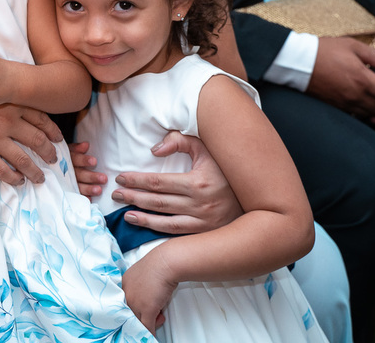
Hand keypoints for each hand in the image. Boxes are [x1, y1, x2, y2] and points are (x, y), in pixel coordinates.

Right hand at [0, 104, 61, 185]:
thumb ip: (9, 100)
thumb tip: (26, 111)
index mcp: (12, 105)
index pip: (42, 120)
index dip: (53, 131)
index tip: (59, 139)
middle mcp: (7, 122)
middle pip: (38, 141)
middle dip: (49, 153)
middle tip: (54, 160)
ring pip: (23, 159)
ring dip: (34, 171)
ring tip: (39, 178)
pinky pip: (2, 169)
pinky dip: (13, 178)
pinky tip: (18, 181)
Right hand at [70, 141, 105, 197]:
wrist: (50, 166)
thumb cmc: (66, 158)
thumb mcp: (69, 150)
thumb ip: (77, 148)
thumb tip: (86, 145)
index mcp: (66, 159)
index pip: (75, 159)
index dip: (84, 160)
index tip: (94, 161)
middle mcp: (65, 171)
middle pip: (78, 174)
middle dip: (91, 177)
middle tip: (103, 179)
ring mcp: (65, 182)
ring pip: (77, 185)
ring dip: (88, 188)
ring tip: (99, 190)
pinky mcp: (67, 190)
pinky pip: (74, 195)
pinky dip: (82, 197)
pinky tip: (90, 199)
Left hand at [109, 132, 241, 233]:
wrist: (259, 197)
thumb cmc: (229, 169)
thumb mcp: (208, 148)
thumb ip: (181, 141)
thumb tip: (155, 151)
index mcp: (198, 182)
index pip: (158, 182)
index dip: (137, 180)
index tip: (121, 177)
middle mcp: (199, 204)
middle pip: (157, 201)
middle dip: (133, 197)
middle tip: (115, 194)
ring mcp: (202, 222)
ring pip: (164, 220)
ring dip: (141, 217)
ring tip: (124, 212)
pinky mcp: (205, 233)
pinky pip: (176, 233)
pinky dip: (157, 229)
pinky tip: (143, 224)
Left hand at [121, 246, 175, 331]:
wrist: (166, 262)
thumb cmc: (159, 265)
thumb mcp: (144, 275)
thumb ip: (140, 287)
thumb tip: (147, 298)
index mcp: (124, 284)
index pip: (125, 302)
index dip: (135, 307)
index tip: (142, 309)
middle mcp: (127, 294)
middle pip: (130, 312)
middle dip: (143, 315)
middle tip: (155, 314)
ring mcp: (135, 303)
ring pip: (138, 321)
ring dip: (149, 323)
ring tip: (159, 317)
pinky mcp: (147, 310)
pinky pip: (147, 326)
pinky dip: (150, 332)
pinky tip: (152, 336)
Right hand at [307, 36, 374, 120]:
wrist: (298, 62)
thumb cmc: (325, 50)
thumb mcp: (354, 45)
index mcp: (364, 80)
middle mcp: (357, 95)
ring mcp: (346, 102)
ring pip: (372, 114)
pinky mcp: (337, 105)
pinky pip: (358, 113)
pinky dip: (369, 113)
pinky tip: (372, 110)